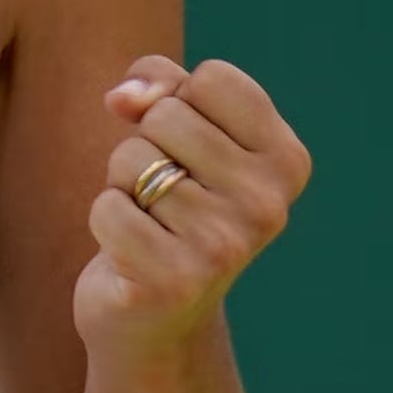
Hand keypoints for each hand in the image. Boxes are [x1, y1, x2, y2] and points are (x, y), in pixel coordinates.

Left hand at [74, 56, 311, 364]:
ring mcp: (227, 245)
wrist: (156, 315)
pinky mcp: (177, 280)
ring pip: (131, 158)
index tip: (191, 151)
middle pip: (167, 115)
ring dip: (124, 186)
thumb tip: (123, 98)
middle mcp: (269, 203)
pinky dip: (105, 222)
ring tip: (152, 223)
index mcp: (287, 160)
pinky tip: (132, 253)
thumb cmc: (166, 203)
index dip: (180, 103)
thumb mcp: (176, 131)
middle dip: (146, 147)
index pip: (214, 78)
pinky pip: (108, 208)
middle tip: (165, 196)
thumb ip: (159, 85)